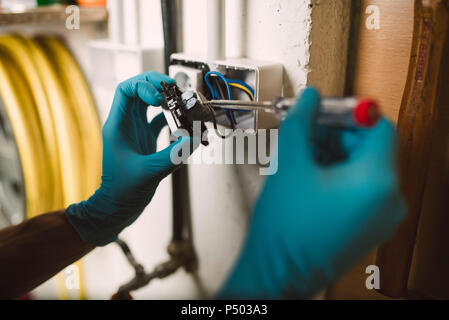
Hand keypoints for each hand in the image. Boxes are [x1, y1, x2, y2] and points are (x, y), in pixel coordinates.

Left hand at [66, 72, 193, 245]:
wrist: (117, 207)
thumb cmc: (122, 192)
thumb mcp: (149, 172)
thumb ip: (173, 156)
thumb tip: (194, 139)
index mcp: (118, 126)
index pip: (126, 90)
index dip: (145, 86)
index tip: (161, 96)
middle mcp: (125, 124)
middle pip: (139, 90)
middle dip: (158, 86)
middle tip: (175, 90)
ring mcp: (135, 131)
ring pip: (149, 103)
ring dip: (165, 99)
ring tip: (181, 101)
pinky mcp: (145, 139)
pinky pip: (158, 119)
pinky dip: (171, 117)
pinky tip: (182, 122)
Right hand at [219, 87, 405, 298]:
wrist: (278, 273)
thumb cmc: (284, 230)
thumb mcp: (290, 163)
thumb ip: (301, 121)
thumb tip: (310, 99)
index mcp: (376, 183)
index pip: (378, 127)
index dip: (349, 114)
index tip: (326, 112)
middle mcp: (388, 201)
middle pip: (370, 147)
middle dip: (337, 134)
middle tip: (309, 131)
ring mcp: (382, 216)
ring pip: (364, 167)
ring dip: (336, 153)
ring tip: (305, 155)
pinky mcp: (370, 225)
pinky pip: (361, 188)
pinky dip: (340, 174)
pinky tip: (312, 174)